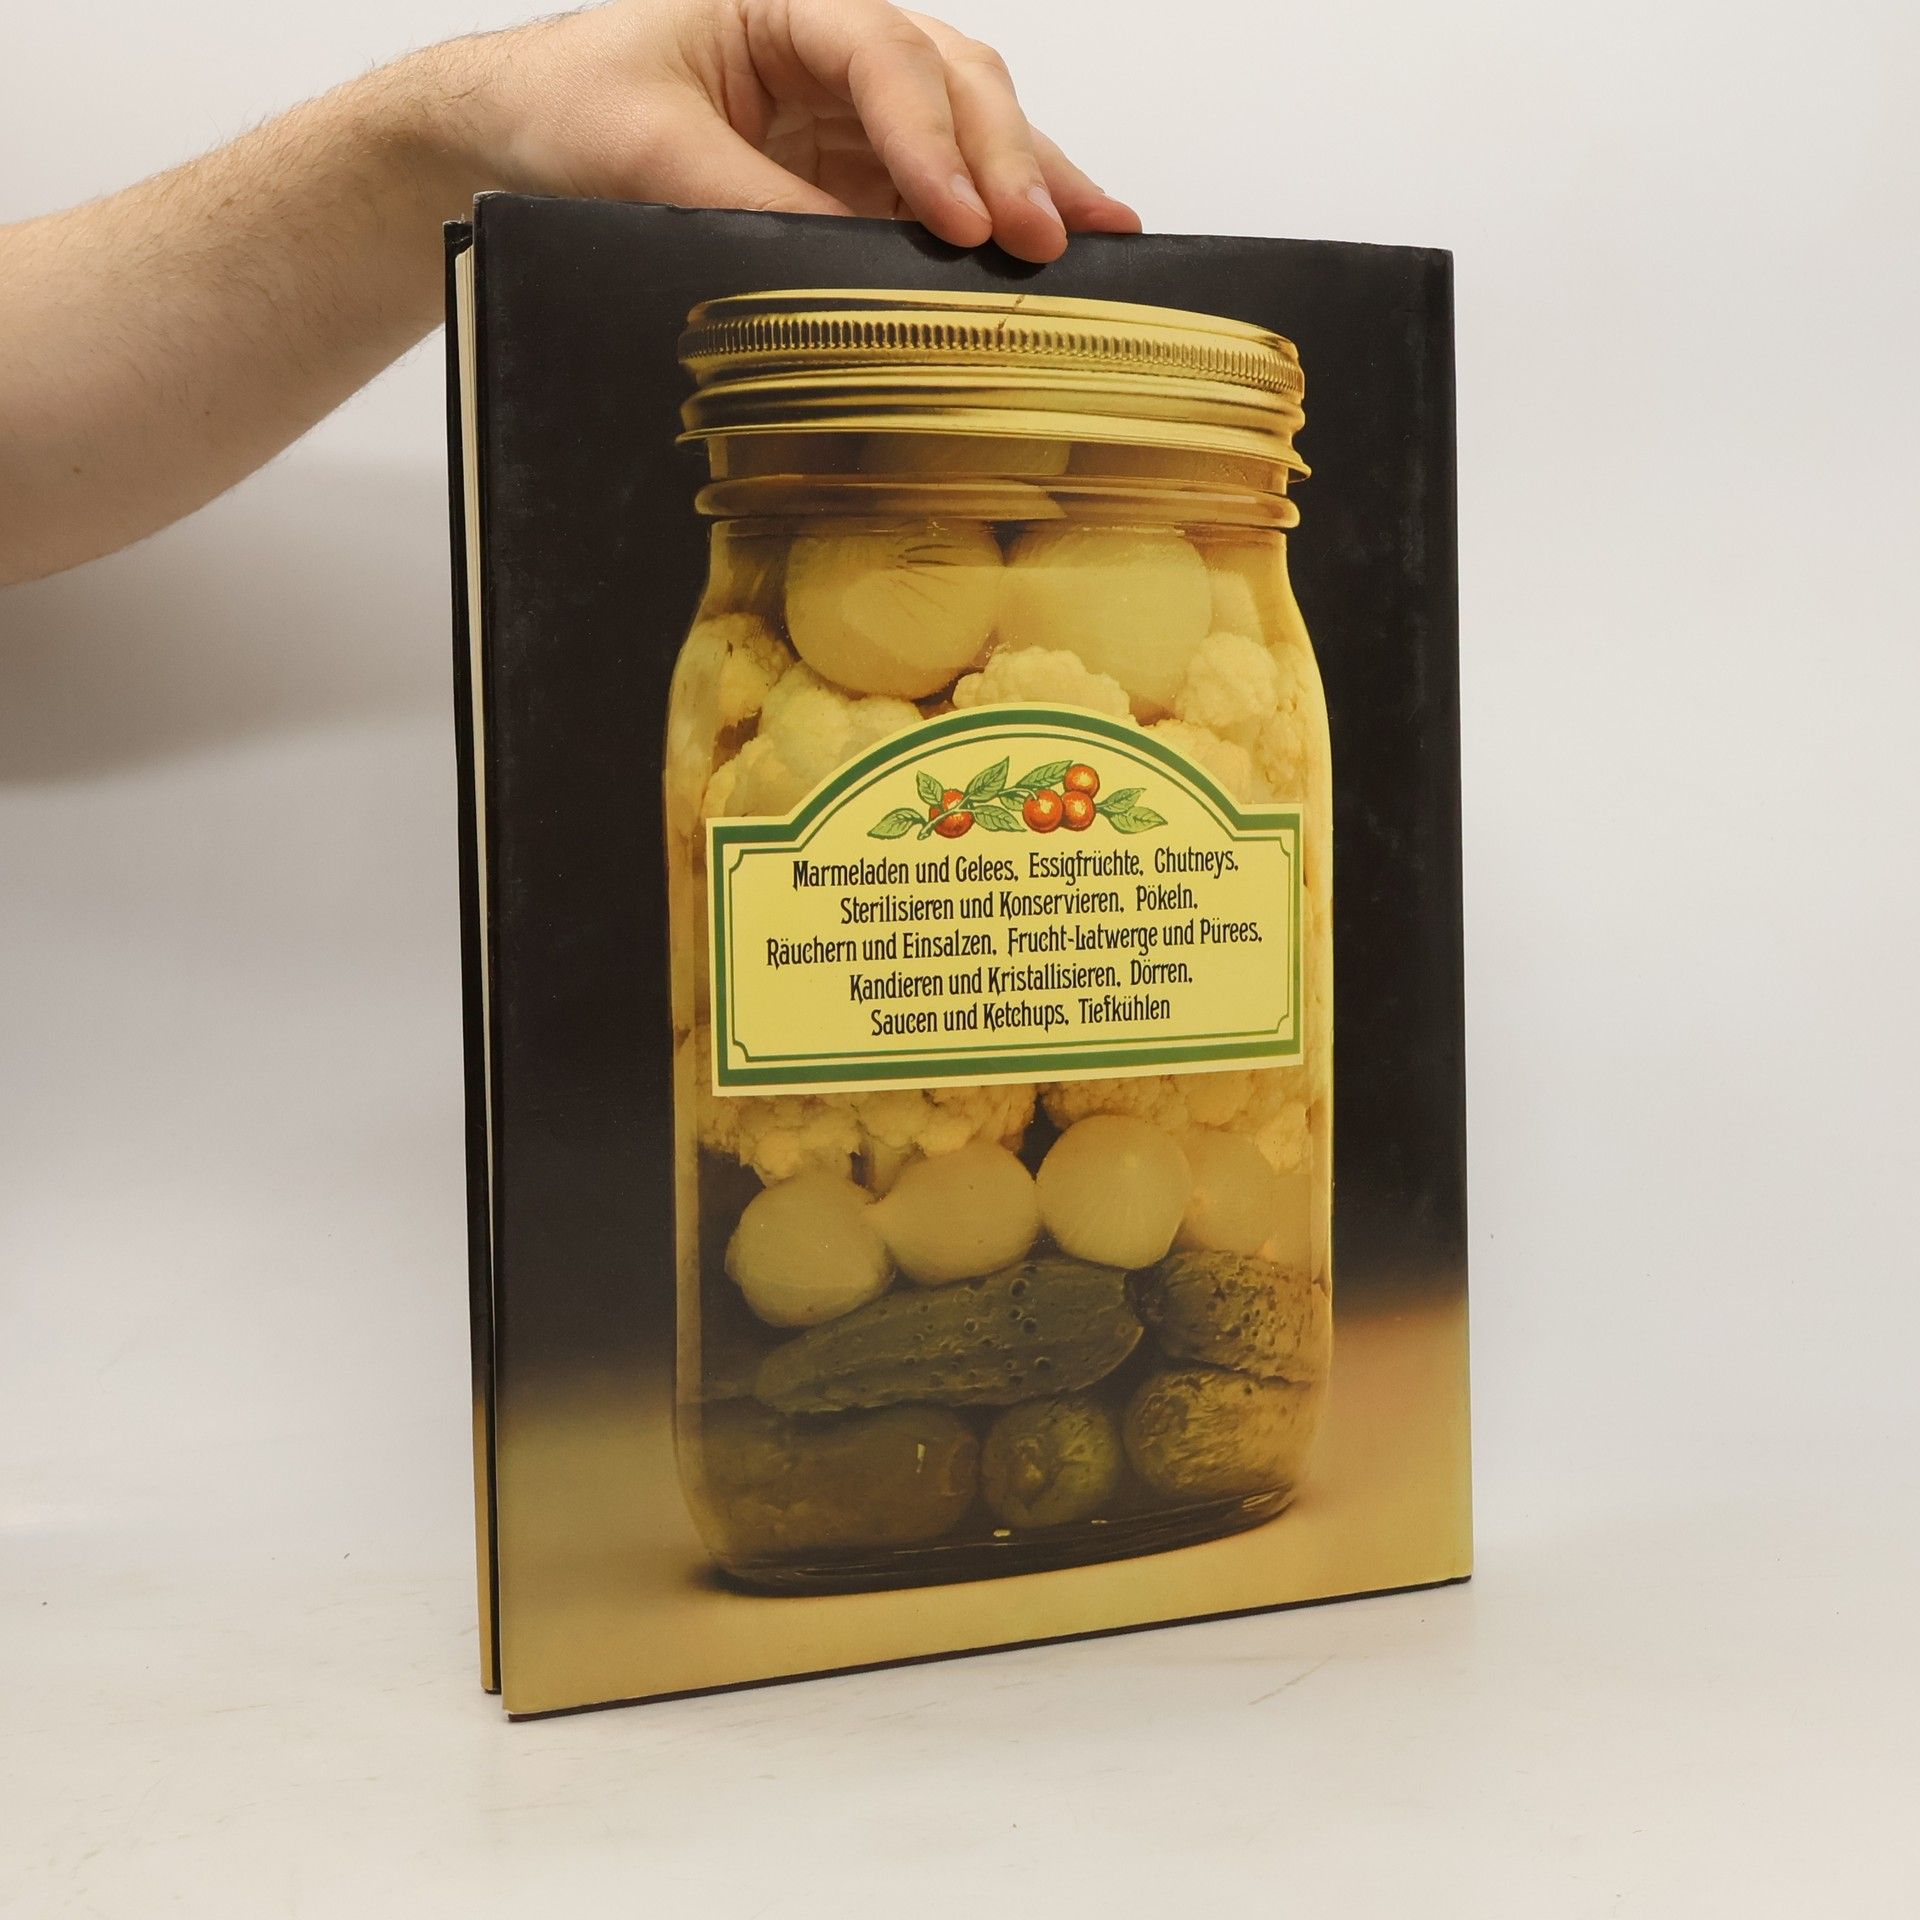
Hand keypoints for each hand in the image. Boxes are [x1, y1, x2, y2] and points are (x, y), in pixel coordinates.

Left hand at [443, 0, 1139, 263]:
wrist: (523, 136)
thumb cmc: (571, 108)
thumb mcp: (647, 154)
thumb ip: (749, 202)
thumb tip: (846, 263)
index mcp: (782, 4)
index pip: (884, 56)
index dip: (931, 137)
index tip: (959, 217)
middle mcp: (830, 45)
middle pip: (953, 79)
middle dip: (1009, 158)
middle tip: (1045, 237)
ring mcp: (848, 108)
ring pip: (965, 124)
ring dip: (1030, 178)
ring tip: (1096, 233)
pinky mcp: (851, 169)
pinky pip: (935, 185)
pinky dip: (993, 216)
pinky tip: (1050, 243)